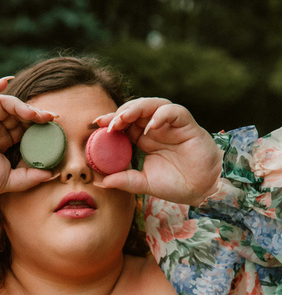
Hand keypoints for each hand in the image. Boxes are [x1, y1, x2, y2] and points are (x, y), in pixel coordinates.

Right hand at [0, 77, 55, 200]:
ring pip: (4, 103)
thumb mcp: (10, 181)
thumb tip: (52, 174)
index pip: (24, 127)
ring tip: (32, 113)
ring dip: (20, 105)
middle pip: (17, 113)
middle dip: (34, 114)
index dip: (39, 124)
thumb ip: (30, 177)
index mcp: (3, 140)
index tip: (54, 124)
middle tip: (49, 117)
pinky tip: (6, 81)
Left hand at [93, 98, 223, 205]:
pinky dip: (161, 115)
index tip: (95, 124)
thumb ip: (124, 180)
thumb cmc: (174, 184)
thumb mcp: (143, 183)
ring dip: (136, 109)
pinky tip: (151, 127)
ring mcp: (171, 125)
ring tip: (123, 119)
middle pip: (136, 110)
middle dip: (119, 113)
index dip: (111, 121)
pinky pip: (174, 111)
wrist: (200, 190)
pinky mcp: (187, 125)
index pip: (125, 124)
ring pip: (153, 104)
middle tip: (106, 122)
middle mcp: (156, 128)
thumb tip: (100, 182)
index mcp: (144, 138)